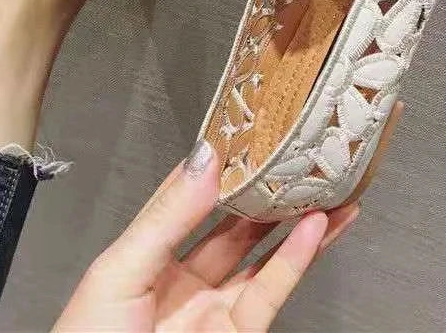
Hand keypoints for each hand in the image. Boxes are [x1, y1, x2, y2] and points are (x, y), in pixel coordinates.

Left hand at [54, 102, 402, 331]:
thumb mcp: (120, 271)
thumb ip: (167, 217)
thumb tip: (204, 160)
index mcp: (147, 255)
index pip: (191, 198)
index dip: (221, 168)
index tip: (248, 135)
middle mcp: (183, 279)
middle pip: (234, 226)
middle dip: (267, 194)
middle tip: (298, 160)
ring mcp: (211, 309)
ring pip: (262, 258)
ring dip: (296, 224)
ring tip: (325, 190)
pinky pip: (270, 292)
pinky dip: (297, 259)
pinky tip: (316, 230)